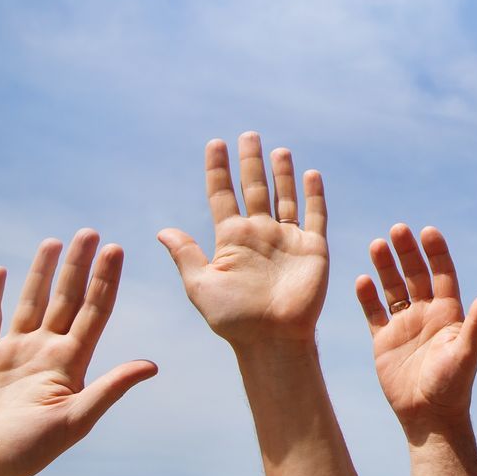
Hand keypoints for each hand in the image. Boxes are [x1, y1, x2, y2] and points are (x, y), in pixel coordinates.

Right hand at [0, 231, 157, 475]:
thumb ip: (108, 390)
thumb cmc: (27, 454)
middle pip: (66, 299)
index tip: (117, 250)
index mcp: (70, 364)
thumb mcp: (73, 421)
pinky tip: (0, 271)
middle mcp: (45, 353)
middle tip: (90, 232)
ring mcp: (13, 353)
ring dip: (41, 273)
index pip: (94, 312)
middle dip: (78, 266)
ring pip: (30, 302)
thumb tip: (152, 366)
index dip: (106, 281)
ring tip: (53, 241)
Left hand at [159, 133, 329, 346]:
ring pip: (283, 196)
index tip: (215, 144)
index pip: (222, 195)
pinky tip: (310, 174)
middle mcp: (259, 234)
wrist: (272, 340)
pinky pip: (314, 215)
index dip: (218, 170)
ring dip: (281, 173)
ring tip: (277, 149)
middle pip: (253, 188)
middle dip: (250, 162)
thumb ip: (186, 254)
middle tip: (247, 135)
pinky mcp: (312, 248)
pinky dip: (313, 194)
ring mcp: (286, 239)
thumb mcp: (200, 285)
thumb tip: (162, 230)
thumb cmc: (234, 320)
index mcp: (231, 240)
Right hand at [357, 223, 476, 431]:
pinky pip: (374, 312)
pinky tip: (361, 279)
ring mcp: (404, 325)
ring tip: (376, 244)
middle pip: (415, 274)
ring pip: (392, 288)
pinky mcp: (384, 340)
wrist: (429, 416)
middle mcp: (426, 313)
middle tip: (397, 229)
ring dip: (385, 267)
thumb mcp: (467, 350)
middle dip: (407, 252)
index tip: (428, 231)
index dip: (436, 252)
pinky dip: (367, 297)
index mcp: (449, 312)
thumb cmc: (454, 385)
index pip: (442, 273)